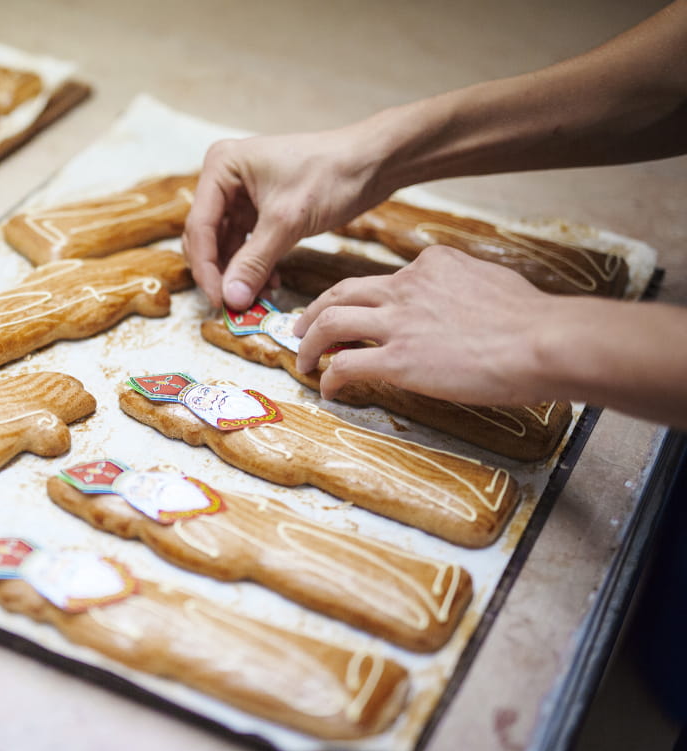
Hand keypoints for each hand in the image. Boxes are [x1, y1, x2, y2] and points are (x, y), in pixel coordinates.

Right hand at [183, 129, 386, 310]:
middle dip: (221, 272)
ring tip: (256, 297)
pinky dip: (256, 265)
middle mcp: (225, 178)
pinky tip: (271, 283)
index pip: (200, 226)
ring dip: (240, 273)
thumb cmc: (331, 174)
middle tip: (234, 304)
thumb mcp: (287, 221)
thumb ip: (254, 262)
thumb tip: (230, 299)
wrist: (373, 162)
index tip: (219, 300)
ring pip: (226, 245)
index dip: (206, 267)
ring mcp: (242, 194)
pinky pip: (247, 244)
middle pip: (207, 236)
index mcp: (221, 166)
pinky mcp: (260, 209)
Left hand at [292, 246, 557, 404]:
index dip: (366, 299)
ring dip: (310, 343)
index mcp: (431, 266)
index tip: (360, 315)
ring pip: (330, 323)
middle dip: (315, 311)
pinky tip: (328, 390)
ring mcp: (398, 323)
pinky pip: (345, 365)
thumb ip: (465, 284)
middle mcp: (406, 287)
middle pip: (341, 293)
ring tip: (303, 361)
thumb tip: (462, 296)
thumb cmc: (532, 320)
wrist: (543, 341)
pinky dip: (329, 378)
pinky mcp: (398, 360)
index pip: (385, 278)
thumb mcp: (492, 280)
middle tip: (301, 327)